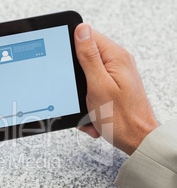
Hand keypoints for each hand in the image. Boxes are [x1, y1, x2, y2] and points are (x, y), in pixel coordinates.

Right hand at [74, 24, 158, 154]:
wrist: (136, 140)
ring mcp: (115, 76)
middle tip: (80, 94)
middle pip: (84, 59)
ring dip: (81, 96)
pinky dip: (87, 104)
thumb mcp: (98, 85)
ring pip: (85, 78)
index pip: (88, 37)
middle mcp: (117, 63)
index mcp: (115, 57)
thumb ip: (88, 57)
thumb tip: (81, 30)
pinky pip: (91, 91)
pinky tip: (92, 115)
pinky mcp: (112, 88)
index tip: (69, 68)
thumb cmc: (121, 118)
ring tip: (89, 109)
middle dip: (76, 79)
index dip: (72, 50)